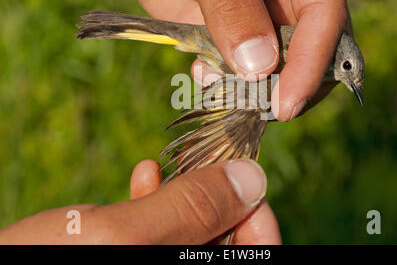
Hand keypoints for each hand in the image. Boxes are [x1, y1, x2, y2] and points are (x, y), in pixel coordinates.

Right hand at [0, 159, 280, 243]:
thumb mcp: (121, 237)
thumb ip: (190, 210)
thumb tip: (251, 178)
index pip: (258, 255)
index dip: (257, 217)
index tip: (243, 179)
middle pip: (225, 241)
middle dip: (216, 197)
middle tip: (204, 159)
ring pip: (192, 232)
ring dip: (185, 194)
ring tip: (169, 165)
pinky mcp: (131, 259)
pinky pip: (160, 234)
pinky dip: (157, 203)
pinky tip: (145, 175)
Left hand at [102, 0, 348, 120]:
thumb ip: (230, 5)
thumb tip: (259, 68)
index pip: (324, 10)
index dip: (312, 61)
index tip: (288, 104)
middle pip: (311, 43)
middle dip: (288, 81)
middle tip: (260, 110)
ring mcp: (262, 8)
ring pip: (278, 60)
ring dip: (256, 86)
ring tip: (227, 96)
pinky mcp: (235, 28)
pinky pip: (242, 63)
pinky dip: (228, 79)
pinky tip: (204, 76)